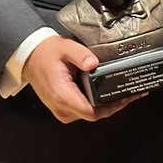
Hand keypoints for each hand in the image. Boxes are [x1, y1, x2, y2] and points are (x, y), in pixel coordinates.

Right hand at [21, 35, 138, 123]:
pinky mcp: (64, 107)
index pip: (92, 112)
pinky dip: (99, 104)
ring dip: (108, 106)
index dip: (111, 107)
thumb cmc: (46, 54)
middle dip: (115, 105)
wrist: (30, 57)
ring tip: (125, 93)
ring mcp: (62, 110)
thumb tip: (93, 63)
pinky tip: (110, 94)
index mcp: (63, 95)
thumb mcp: (65, 48)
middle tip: (132, 93)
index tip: (126, 97)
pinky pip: (85, 109)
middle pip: (95, 115)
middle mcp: (62, 107)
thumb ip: (80, 55)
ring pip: (91, 114)